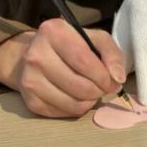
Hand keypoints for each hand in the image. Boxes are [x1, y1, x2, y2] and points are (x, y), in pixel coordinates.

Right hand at [0, 20, 126, 117]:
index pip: (84, 62)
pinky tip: (77, 97)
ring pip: (72, 103)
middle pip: (79, 86)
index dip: (104, 76)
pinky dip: (77, 109)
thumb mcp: (93, 38)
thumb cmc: (70, 45)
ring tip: (92, 92)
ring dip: (90, 102)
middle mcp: (36, 55)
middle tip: (104, 88)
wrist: (34, 55)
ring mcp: (29, 79)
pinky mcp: (29, 100)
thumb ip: (111, 53)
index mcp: (53, 32)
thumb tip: (118, 78)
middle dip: (99, 91)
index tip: (113, 81)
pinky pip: (62, 113)